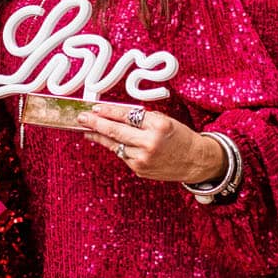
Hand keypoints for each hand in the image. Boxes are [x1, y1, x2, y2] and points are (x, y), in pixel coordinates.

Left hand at [77, 104, 224, 182]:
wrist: (195, 161)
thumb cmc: (180, 136)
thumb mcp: (164, 120)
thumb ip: (142, 118)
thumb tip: (115, 114)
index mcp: (158, 125)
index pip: (127, 115)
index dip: (108, 111)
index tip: (95, 107)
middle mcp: (150, 143)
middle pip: (116, 131)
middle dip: (96, 123)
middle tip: (82, 118)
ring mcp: (144, 159)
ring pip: (116, 145)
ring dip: (100, 136)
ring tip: (88, 129)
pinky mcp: (140, 170)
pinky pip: (123, 155)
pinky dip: (115, 147)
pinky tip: (106, 141)